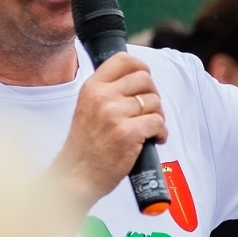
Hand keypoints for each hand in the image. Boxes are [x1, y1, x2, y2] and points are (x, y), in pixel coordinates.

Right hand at [50, 52, 166, 210]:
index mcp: (92, 87)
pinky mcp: (129, 133)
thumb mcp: (87, 107)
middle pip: (145, 79)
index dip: (141, 66)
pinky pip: (158, 122)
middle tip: (149, 110)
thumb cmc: (84, 147)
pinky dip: (161, 132)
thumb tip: (137, 79)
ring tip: (149, 128)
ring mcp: (115, 114)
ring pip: (154, 102)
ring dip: (158, 116)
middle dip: (153, 95)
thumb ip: (106, 92)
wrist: (76, 176)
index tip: (145, 78)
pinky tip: (153, 139)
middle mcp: (103, 96)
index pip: (123, 60)